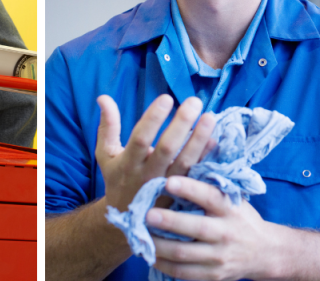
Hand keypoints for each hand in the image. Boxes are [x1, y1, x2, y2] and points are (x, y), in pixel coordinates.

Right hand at [96, 95, 215, 211]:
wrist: (128, 222)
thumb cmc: (117, 180)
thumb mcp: (106, 155)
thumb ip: (107, 127)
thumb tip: (103, 97)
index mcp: (128, 164)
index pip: (140, 139)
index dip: (153, 119)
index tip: (166, 98)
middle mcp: (147, 176)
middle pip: (166, 149)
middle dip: (181, 124)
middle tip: (194, 102)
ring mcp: (166, 187)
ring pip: (185, 163)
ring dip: (199, 139)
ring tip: (210, 117)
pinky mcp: (181, 195)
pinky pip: (196, 175)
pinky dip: (206, 158)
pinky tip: (215, 140)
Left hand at [147, 177, 280, 280]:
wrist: (263, 252)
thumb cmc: (240, 218)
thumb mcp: (233, 199)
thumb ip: (212, 185)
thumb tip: (187, 157)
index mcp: (230, 209)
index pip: (210, 196)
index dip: (189, 189)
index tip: (168, 181)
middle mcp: (226, 232)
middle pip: (195, 228)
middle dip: (169, 221)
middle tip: (147, 214)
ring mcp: (219, 256)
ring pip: (184, 254)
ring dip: (158, 245)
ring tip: (140, 235)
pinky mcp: (212, 275)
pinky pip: (182, 272)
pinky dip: (163, 263)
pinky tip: (150, 254)